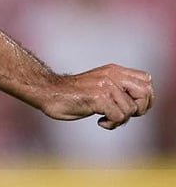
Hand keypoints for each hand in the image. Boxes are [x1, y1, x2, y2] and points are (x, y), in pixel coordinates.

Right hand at [39, 64, 153, 129]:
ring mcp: (105, 86)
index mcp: (114, 70)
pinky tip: (100, 121)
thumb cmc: (73, 93)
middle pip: (145, 93)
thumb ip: (117, 87)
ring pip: (131, 109)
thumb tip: (139, 104)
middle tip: (124, 114)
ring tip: (106, 118)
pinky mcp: (98, 98)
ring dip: (120, 120)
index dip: (146, 97)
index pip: (146, 80)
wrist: (48, 92)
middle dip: (139, 109)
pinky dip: (111, 124)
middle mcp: (112, 75)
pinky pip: (118, 117)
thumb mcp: (100, 84)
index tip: (132, 107)